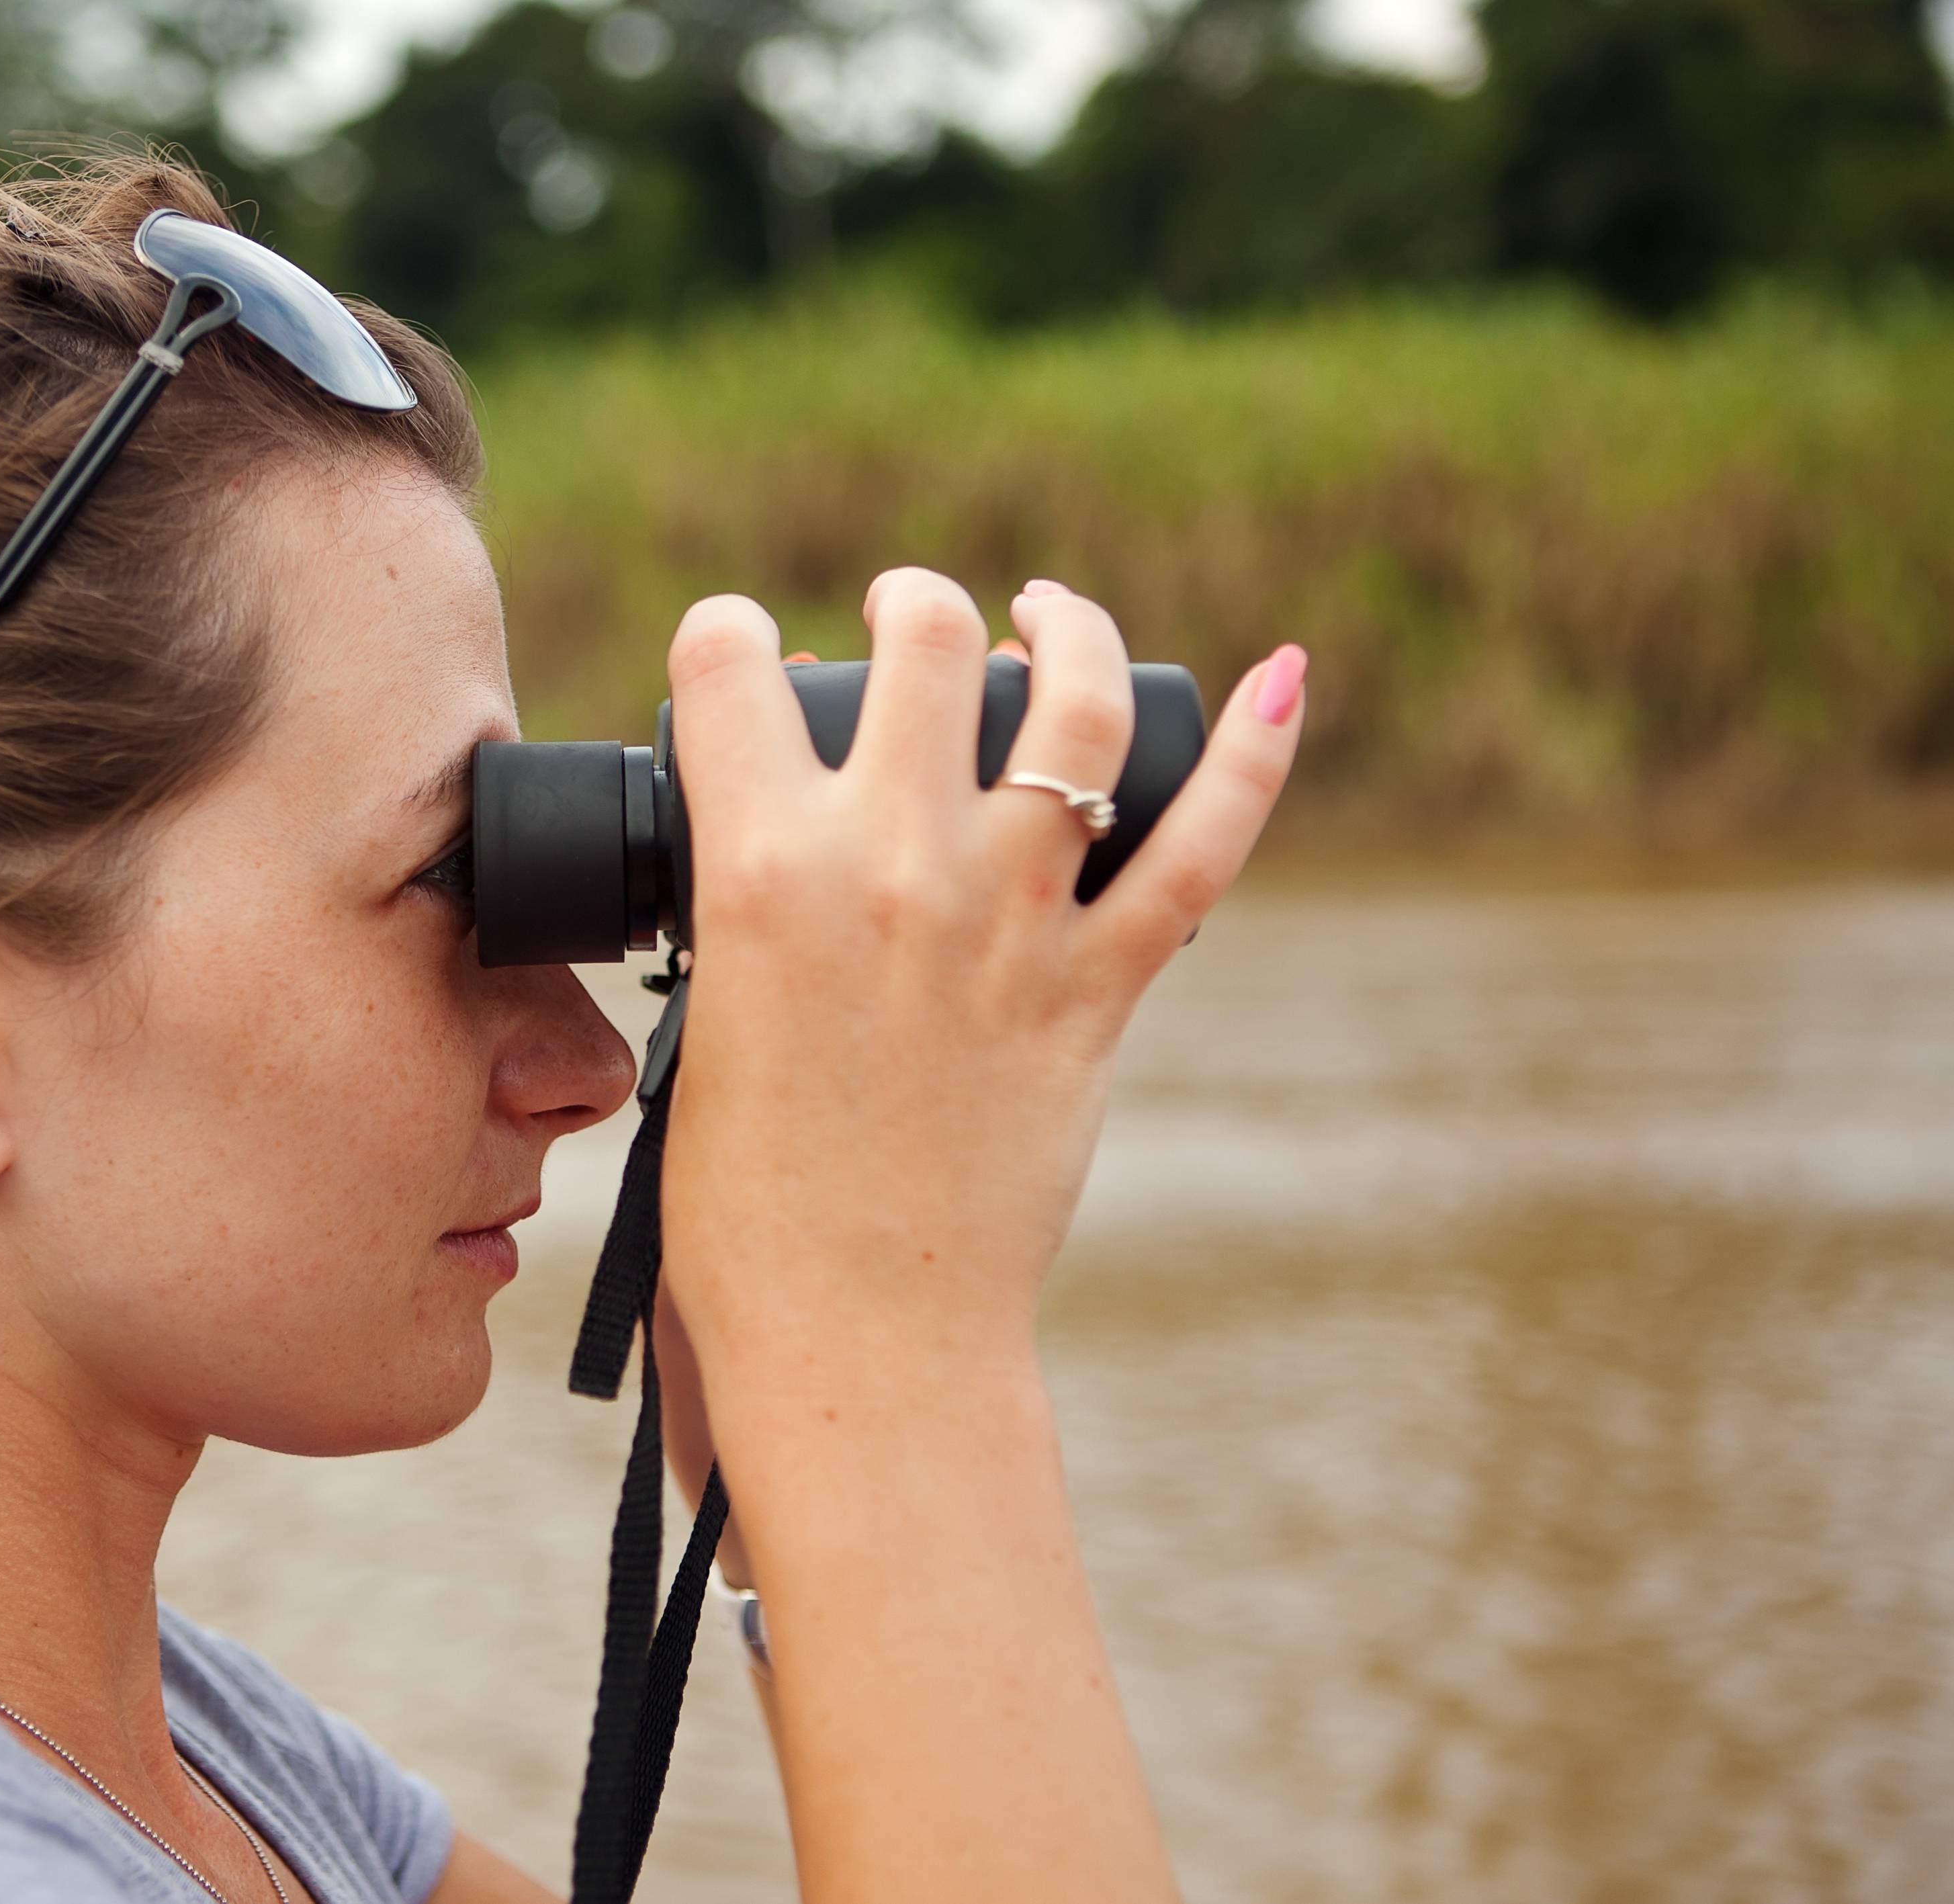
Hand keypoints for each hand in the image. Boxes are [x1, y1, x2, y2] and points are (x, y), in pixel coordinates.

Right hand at [650, 569, 1301, 1902]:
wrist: (857, 1334)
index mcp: (756, 869)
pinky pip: (1201, 847)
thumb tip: (784, 862)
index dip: (726, 635)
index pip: (727, 665)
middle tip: (904, 621)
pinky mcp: (1099, 987)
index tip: (739, 650)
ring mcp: (1010, 918)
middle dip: (908, 605)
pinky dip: (1252, 754)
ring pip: (1067, 704)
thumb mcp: (701, 1026)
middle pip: (919, 643)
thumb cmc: (744, 1209)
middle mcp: (888, 861)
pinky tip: (1280, 679)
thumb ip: (748, 920)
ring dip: (1060, 629)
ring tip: (1043, 615)